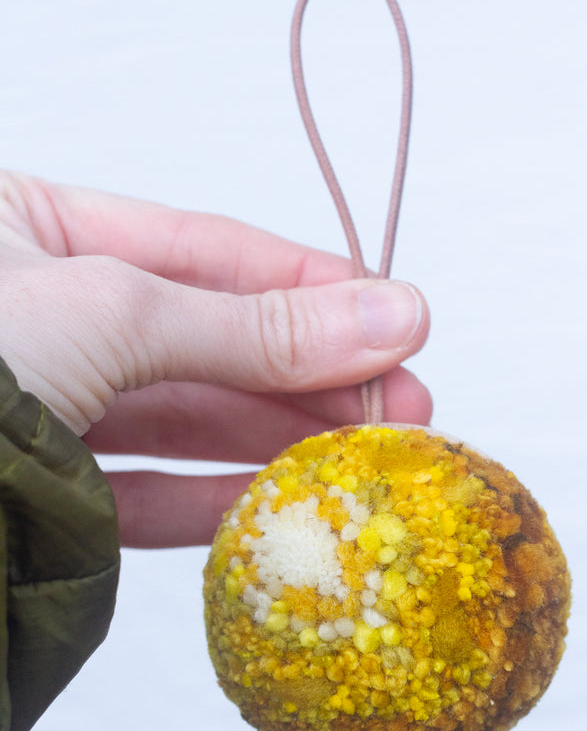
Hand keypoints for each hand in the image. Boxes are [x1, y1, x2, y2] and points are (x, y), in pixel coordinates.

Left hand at [0, 171, 430, 546]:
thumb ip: (250, 324)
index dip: (310, 284)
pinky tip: (281, 500)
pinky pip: (142, 491)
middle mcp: (46, 314)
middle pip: (210, 339)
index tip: (397, 316)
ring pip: (184, 419)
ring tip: (364, 458)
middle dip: (311, 373)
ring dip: (276, 439)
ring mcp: (44, 405)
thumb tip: (387, 311)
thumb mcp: (113, 311)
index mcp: (37, 229)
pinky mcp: (42, 491)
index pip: (208, 248)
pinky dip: (213, 501)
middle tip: (404, 405)